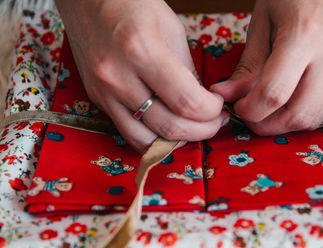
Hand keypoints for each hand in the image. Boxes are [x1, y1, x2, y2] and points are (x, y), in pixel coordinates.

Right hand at [55, 0, 227, 152]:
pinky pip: (128, 133)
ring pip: (147, 140)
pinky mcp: (97, 99)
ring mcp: (103, 91)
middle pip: (169, 126)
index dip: (211, 110)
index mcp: (141, 49)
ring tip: (193, 127)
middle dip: (203, 130)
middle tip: (214, 120)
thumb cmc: (130, 3)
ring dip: (178, 140)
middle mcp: (117, 76)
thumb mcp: (171, 28)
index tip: (218, 105)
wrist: (87, 0)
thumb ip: (187, 69)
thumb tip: (201, 102)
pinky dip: (153, 138)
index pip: (186, 101)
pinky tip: (167, 128)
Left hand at [211, 0, 322, 134]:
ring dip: (286, 125)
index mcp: (303, 36)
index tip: (239, 107)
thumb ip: (246, 65)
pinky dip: (301, 113)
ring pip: (314, 118)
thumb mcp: (261, 24)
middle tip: (251, 117)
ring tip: (267, 112)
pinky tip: (286, 103)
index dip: (251, 110)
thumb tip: (225, 95)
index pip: (274, 94)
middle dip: (268, 126)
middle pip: (298, 114)